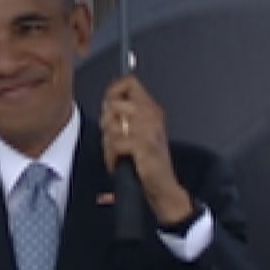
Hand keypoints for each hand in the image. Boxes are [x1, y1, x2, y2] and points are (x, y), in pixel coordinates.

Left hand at [98, 75, 192, 224]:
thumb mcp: (139, 132)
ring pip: (111, 125)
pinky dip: (112, 157)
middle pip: (114, 103)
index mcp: (151, 108)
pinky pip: (115, 144)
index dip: (113, 91)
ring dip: (108, 144)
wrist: (163, 186)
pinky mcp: (143, 145)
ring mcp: (149, 128)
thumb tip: (107, 103)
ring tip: (117, 155)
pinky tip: (119, 163)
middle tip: (112, 139)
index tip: (108, 107)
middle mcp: (152, 114)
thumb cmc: (148, 162)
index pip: (129, 82)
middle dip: (106, 123)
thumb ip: (125, 115)